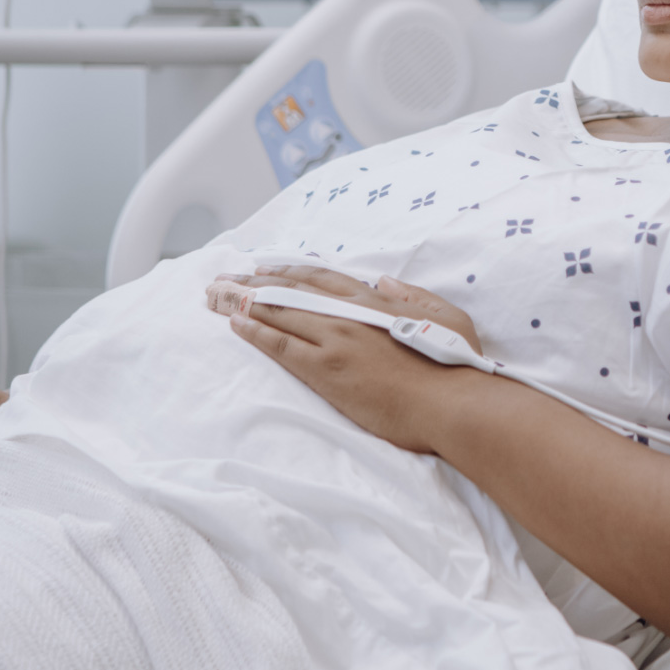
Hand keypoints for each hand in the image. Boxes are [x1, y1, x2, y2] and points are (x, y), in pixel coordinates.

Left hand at [206, 265, 485, 452]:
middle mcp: (349, 313)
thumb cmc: (454, 363)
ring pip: (278, 313)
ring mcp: (334, 339)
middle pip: (290, 291)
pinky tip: (235, 323)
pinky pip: (280, 346)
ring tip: (215, 295)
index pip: (320, 278)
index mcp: (375, 300)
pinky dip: (255, 332)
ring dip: (242, 301)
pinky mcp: (326, 370)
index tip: (262, 267)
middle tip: (223, 278)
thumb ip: (411, 293)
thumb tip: (383, 280)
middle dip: (252, 282)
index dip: (287, 270)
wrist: (449, 402)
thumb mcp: (445, 314)